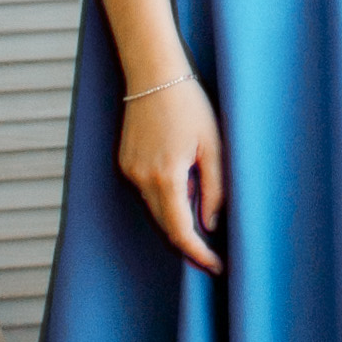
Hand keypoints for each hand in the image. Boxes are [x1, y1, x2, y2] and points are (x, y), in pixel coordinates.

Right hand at [118, 69, 225, 270]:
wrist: (154, 75)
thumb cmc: (190, 105)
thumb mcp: (213, 146)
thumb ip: (214, 188)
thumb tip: (210, 224)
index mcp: (166, 176)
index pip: (180, 231)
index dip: (198, 254)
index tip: (216, 266)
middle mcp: (141, 178)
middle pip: (166, 224)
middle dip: (189, 240)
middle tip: (214, 252)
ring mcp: (129, 170)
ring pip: (155, 208)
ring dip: (177, 216)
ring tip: (202, 208)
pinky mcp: (125, 162)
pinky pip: (146, 190)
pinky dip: (165, 197)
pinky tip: (183, 183)